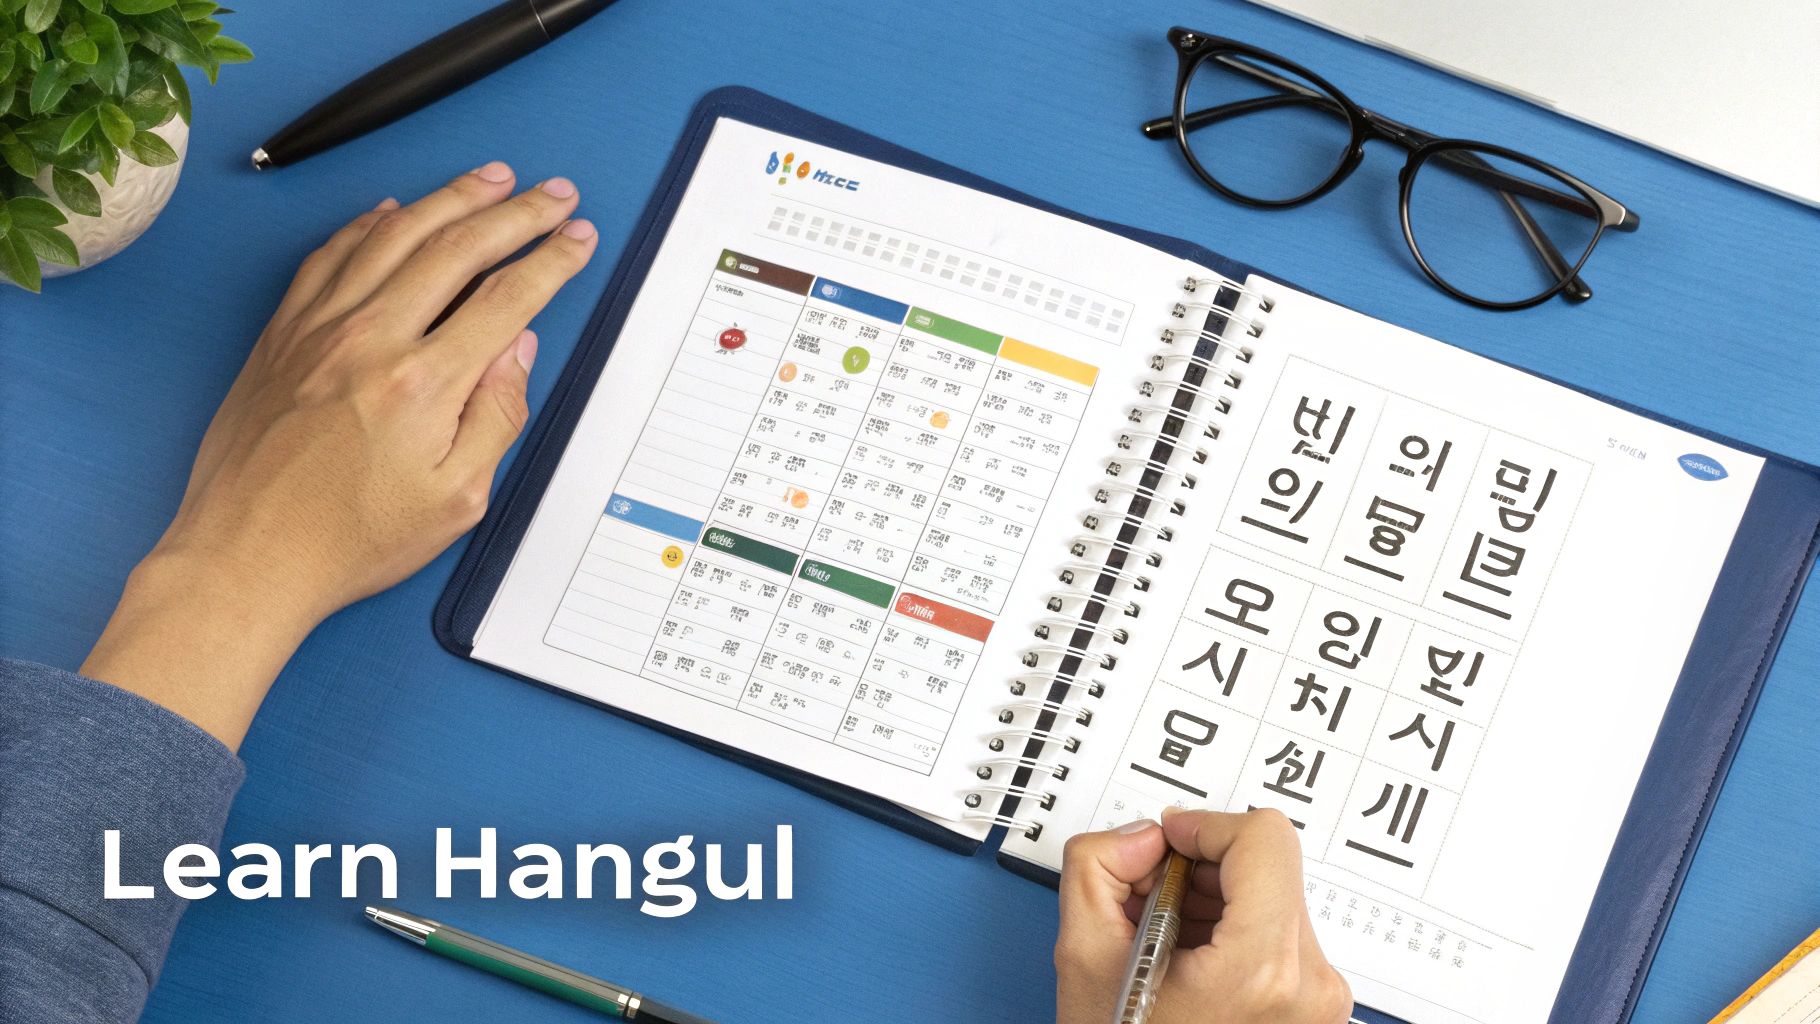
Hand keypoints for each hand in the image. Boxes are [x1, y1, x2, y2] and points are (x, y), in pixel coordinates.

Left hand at [81, 161, 596, 748]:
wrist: (247, 555)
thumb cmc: (348, 541)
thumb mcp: (456, 500)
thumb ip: (497, 417)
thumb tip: (516, 350)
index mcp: (423, 384)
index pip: (506, 298)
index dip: (552, 261)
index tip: (577, 239)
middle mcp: (370, 340)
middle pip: (458, 248)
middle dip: (518, 213)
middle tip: (553, 194)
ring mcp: (320, 329)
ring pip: (395, 234)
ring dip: (452, 198)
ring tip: (491, 179)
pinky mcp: (282, 333)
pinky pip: (330, 254)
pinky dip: (369, 223)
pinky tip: (395, 210)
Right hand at [1054, 808, 1351, 1023]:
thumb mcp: (1084, 958)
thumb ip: (1099, 868)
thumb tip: (1141, 840)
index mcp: (1263, 968)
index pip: (1264, 840)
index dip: (1206, 826)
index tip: (1172, 839)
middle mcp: (1310, 984)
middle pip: (1268, 868)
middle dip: (1203, 871)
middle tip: (1154, 904)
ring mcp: (1321, 1002)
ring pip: (1274, 900)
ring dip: (1217, 904)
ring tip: (1169, 947)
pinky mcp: (1319, 1010)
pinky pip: (1281, 938)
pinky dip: (1234, 935)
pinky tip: (1192, 969)